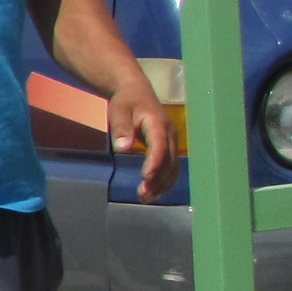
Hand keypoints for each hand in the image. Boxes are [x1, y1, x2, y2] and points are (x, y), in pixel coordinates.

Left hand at [112, 84, 179, 202]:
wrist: (136, 92)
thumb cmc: (126, 101)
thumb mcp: (118, 111)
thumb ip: (121, 129)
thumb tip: (123, 149)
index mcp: (158, 124)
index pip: (159, 145)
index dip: (154, 162)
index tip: (146, 177)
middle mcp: (170, 134)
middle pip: (169, 161)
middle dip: (158, 180)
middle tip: (143, 195)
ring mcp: (171, 142)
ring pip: (173, 168)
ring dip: (162, 184)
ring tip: (145, 198)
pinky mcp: (169, 148)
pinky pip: (171, 167)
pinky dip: (163, 181)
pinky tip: (151, 192)